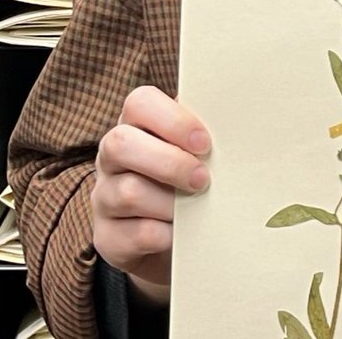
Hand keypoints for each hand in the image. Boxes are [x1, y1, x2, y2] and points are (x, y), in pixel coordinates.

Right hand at [92, 85, 211, 306]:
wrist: (173, 235)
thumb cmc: (189, 177)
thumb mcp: (195, 151)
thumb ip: (204, 133)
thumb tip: (238, 117)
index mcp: (136, 124)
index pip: (140, 103)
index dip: (172, 120)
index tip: (205, 142)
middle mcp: (111, 157)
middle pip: (121, 144)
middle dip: (169, 162)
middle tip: (203, 179)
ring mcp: (103, 197)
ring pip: (128, 193)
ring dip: (170, 203)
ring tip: (196, 208)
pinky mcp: (107, 238)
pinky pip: (133, 235)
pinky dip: (164, 235)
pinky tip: (180, 234)